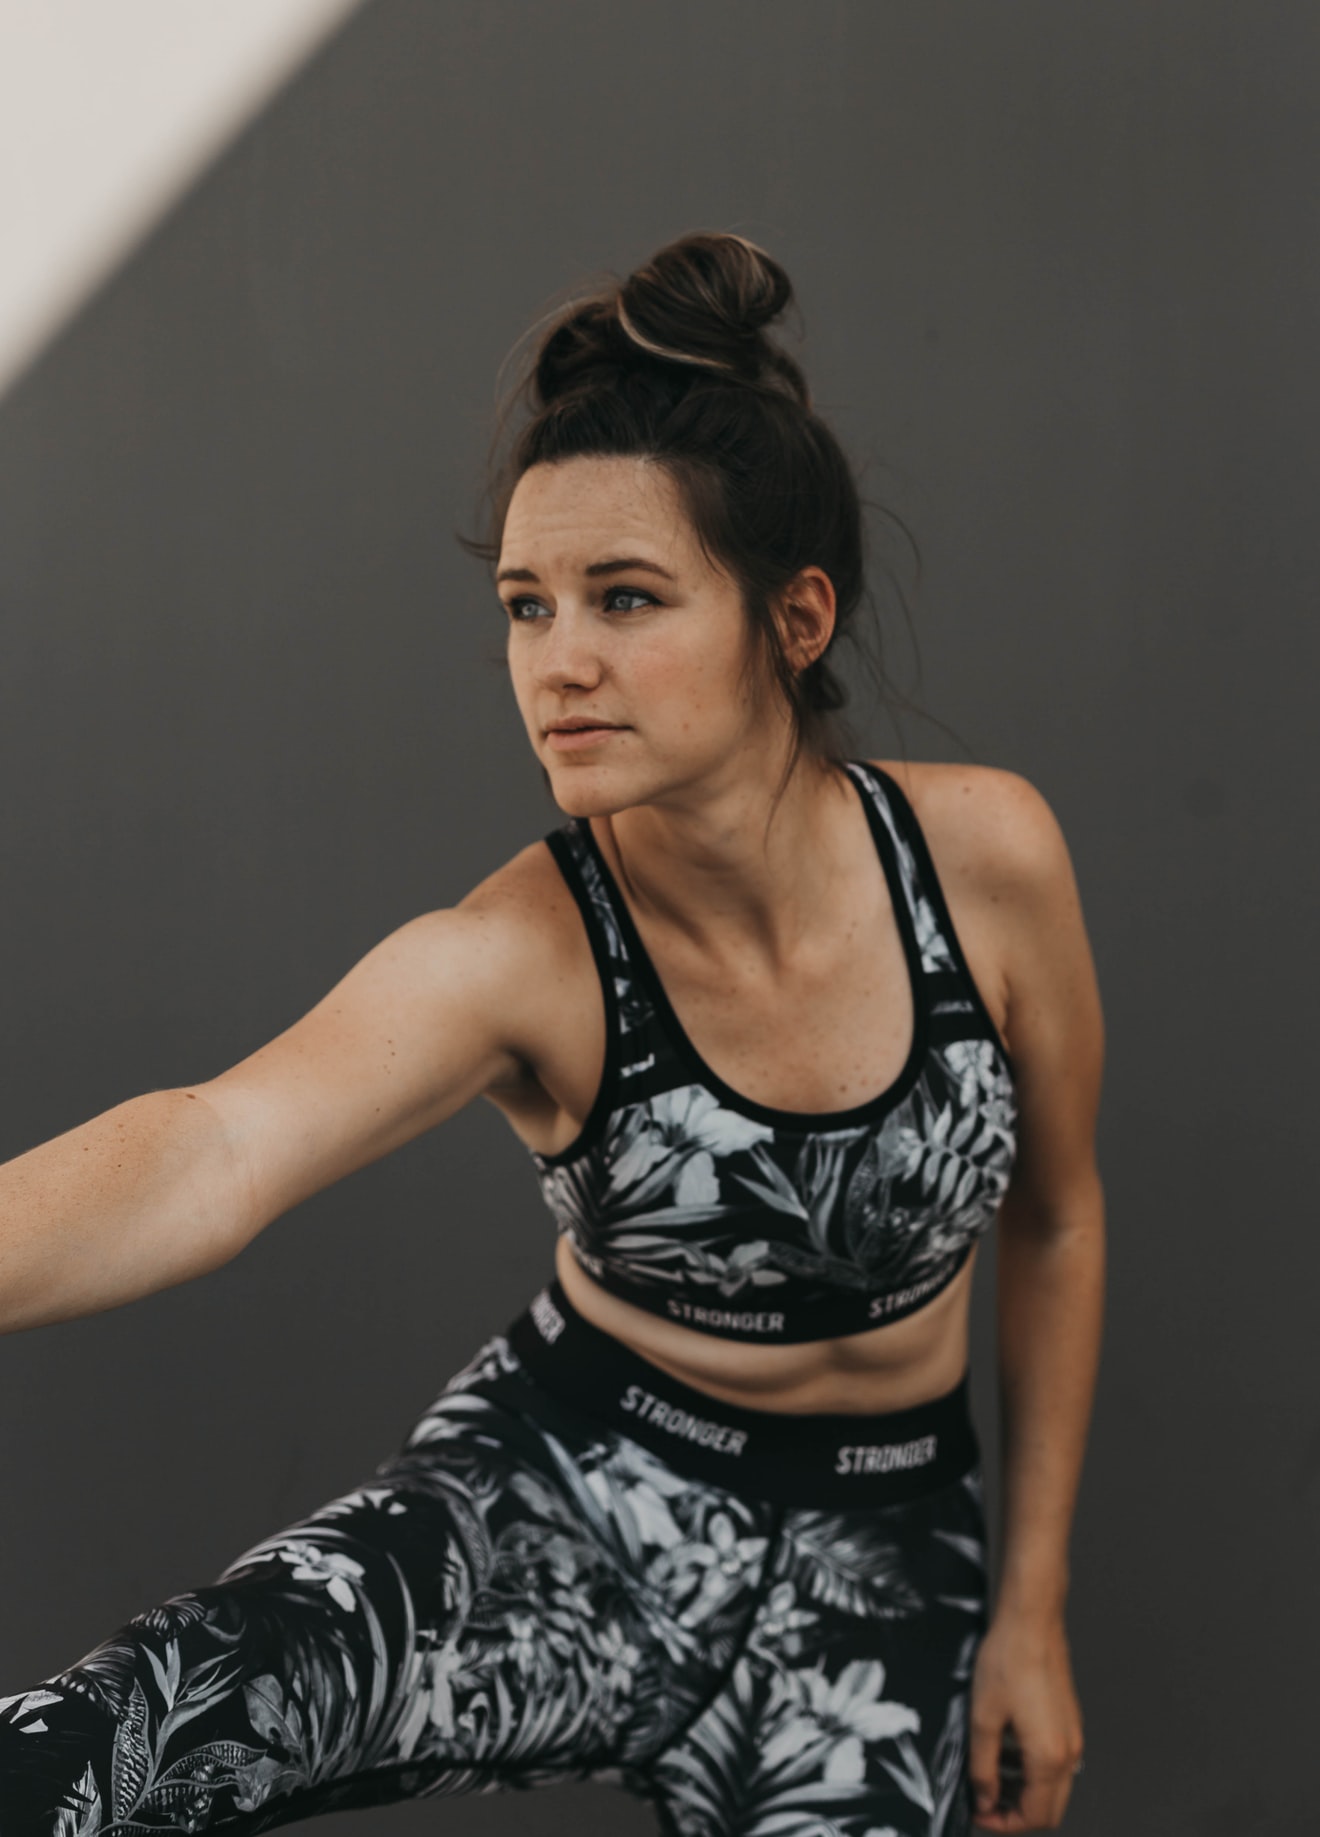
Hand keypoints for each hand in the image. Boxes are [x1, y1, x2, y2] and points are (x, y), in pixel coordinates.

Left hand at [969, 1610, 1083, 1830]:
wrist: (1032, 1619)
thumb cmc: (1008, 1659)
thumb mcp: (983, 1717)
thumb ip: (983, 1767)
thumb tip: (985, 1799)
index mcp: (1050, 1757)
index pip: (1035, 1816)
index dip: (1003, 1823)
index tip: (978, 1812)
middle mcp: (1069, 1752)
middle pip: (1049, 1809)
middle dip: (1016, 1813)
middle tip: (984, 1800)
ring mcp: (1072, 1736)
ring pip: (1054, 1787)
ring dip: (1025, 1792)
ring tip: (991, 1775)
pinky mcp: (1069, 1721)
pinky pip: (1056, 1762)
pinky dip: (1033, 1770)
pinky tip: (1007, 1750)